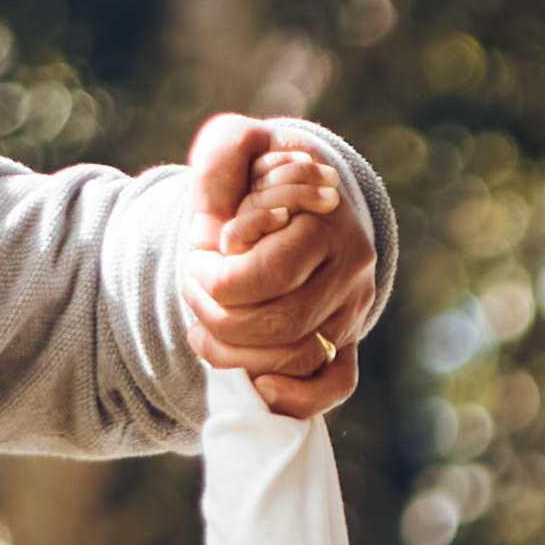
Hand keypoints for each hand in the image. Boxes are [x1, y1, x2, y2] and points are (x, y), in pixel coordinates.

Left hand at [187, 117, 382, 418]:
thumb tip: (219, 210)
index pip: (269, 273)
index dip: (218, 277)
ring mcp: (352, 308)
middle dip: (218, 317)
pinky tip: (258, 387)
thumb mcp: (237, 148)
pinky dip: (297, 397)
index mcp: (326, 218)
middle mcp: (350, 268)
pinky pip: (334, 384)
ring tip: (203, 329)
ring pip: (299, 356)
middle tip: (192, 290)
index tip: (198, 256)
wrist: (295, 200)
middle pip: (281, 322)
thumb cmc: (259, 175)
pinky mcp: (347, 339)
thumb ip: (224, 154)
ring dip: (236, 354)